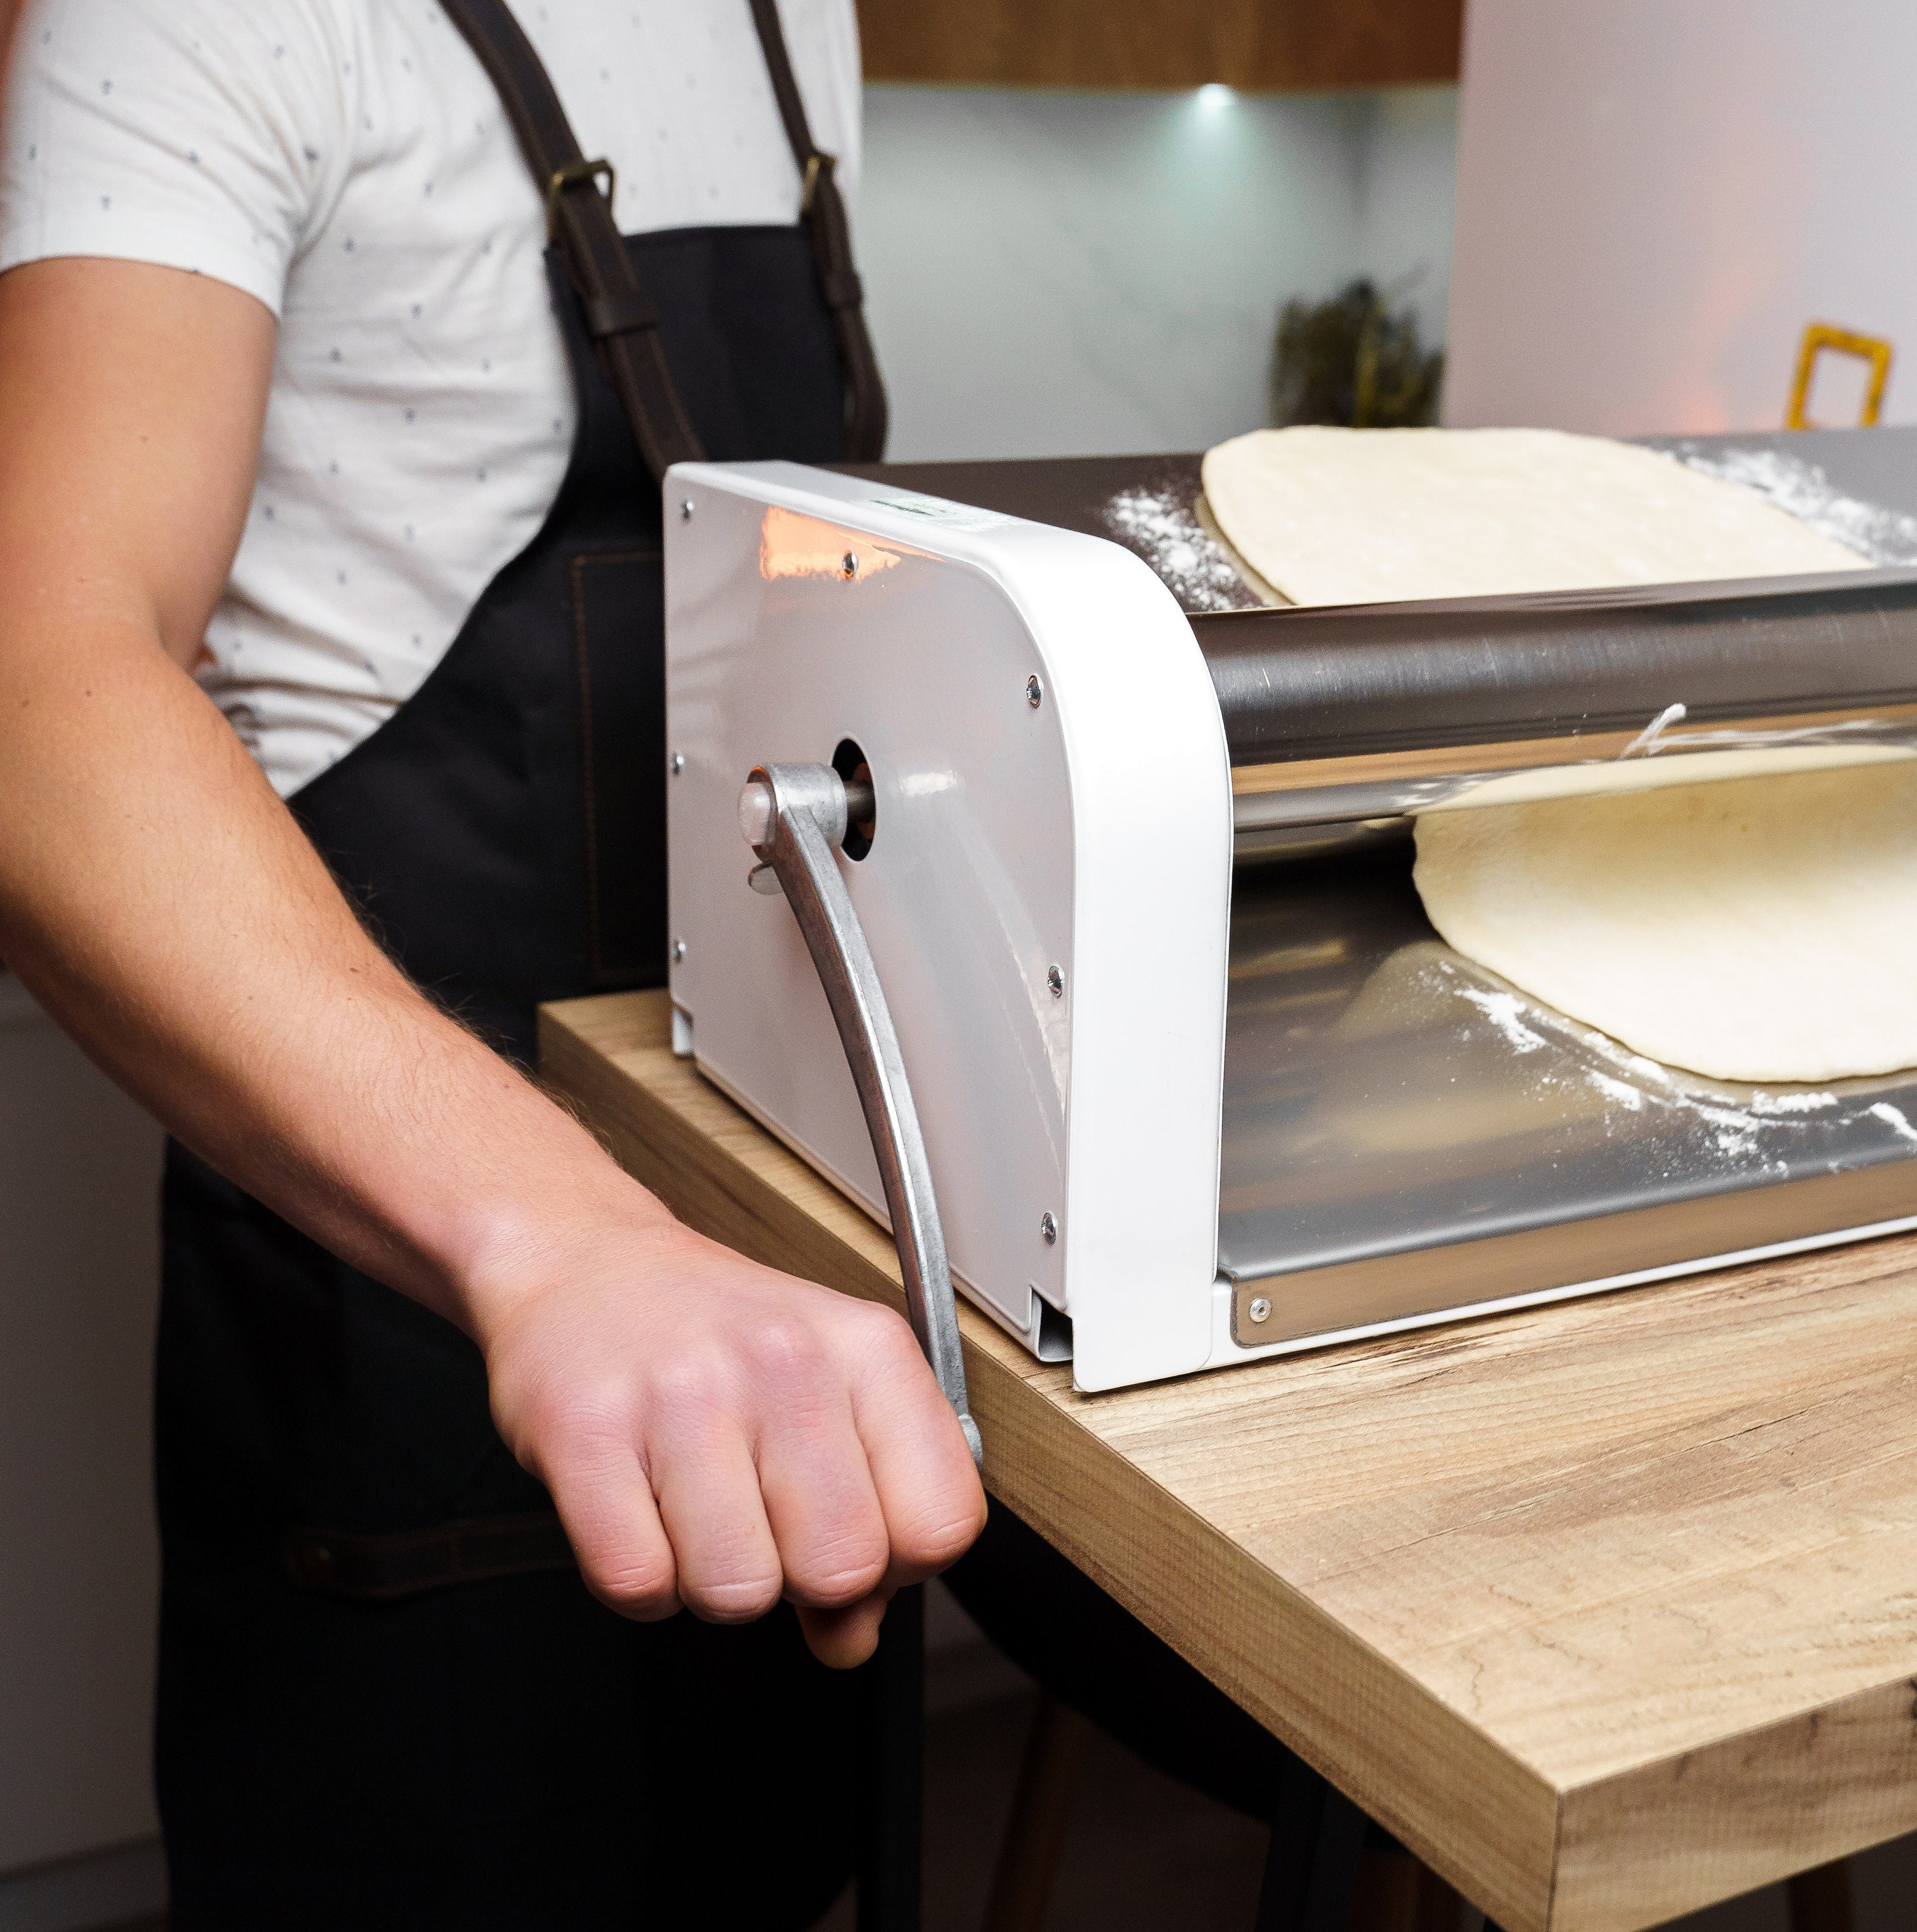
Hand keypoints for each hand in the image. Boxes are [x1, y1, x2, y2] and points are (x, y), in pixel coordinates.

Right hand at [472, 1208, 986, 1667]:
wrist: (584, 1263)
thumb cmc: (716, 1333)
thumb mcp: (828, 1392)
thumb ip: (872, 1516)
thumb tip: (852, 1636)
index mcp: (866, 1347)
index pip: (942, 1522)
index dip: (902, 1563)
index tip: (862, 1534)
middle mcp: (784, 1359)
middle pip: (840, 1567)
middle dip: (800, 1578)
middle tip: (764, 1520)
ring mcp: (684, 1392)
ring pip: (736, 1591)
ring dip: (712, 1579)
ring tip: (697, 1508)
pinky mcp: (586, 1431)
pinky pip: (637, 1584)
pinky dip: (640, 1577)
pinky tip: (641, 1512)